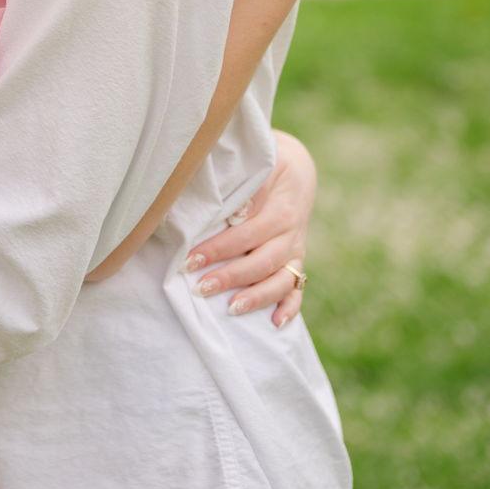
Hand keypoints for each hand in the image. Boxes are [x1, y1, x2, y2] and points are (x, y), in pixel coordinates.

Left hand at [184, 128, 315, 327]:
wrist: (298, 169)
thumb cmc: (269, 164)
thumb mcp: (264, 163)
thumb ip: (252, 187)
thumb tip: (238, 212)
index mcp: (281, 210)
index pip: (248, 234)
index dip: (220, 249)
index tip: (191, 259)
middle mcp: (291, 234)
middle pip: (263, 262)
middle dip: (230, 277)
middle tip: (200, 288)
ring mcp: (295, 251)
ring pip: (281, 281)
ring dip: (256, 297)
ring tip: (231, 309)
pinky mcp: (297, 261)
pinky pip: (298, 290)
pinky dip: (290, 308)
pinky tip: (275, 324)